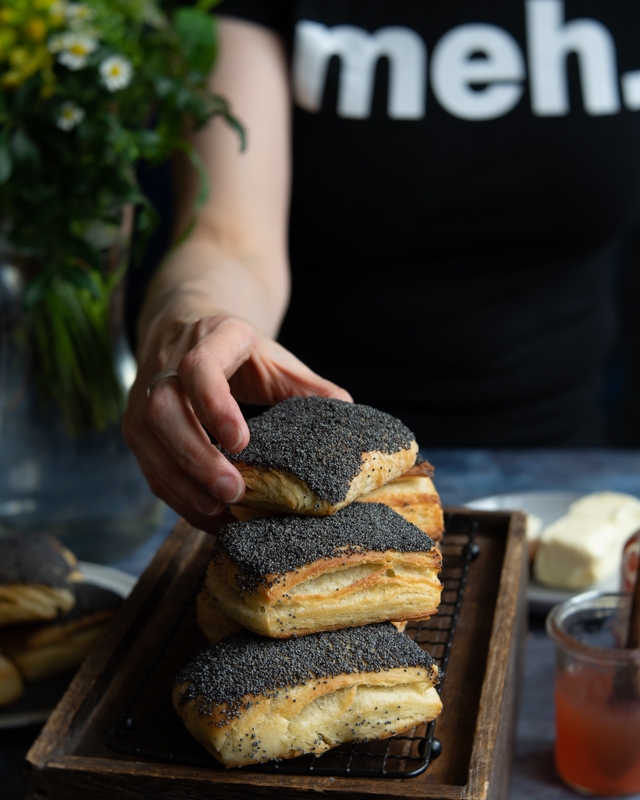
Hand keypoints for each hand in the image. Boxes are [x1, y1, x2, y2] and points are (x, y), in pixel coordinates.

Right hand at [123, 314, 351, 531]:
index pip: (199, 367)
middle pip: (164, 410)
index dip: (215, 405)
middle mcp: (168, 362)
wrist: (192, 326)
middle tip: (233, 491)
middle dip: (196, 457)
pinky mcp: (136, 421)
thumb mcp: (278, 360)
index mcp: (212, 338)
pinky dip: (174, 492)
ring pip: (146, 438)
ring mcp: (144, 392)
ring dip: (181, 481)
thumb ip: (312, 388)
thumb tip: (348, 418)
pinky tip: (205, 514)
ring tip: (219, 511)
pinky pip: (146, 461)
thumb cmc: (243, 352)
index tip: (242, 443)